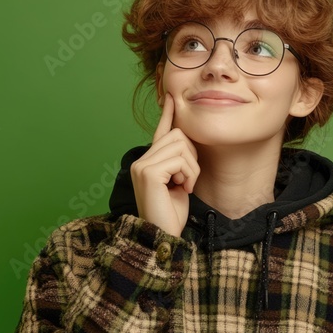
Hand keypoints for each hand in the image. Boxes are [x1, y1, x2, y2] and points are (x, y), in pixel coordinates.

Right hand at [130, 93, 199, 237]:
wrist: (163, 236)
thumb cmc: (172, 213)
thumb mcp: (179, 182)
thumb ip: (178, 162)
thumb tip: (185, 139)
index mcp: (148, 162)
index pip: (160, 131)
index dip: (167, 114)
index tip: (171, 96)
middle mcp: (141, 160)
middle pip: (177, 135)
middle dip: (191, 157)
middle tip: (187, 181)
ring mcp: (142, 165)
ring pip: (181, 146)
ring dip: (191, 168)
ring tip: (183, 186)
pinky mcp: (148, 173)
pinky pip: (179, 160)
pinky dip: (188, 175)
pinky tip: (181, 189)